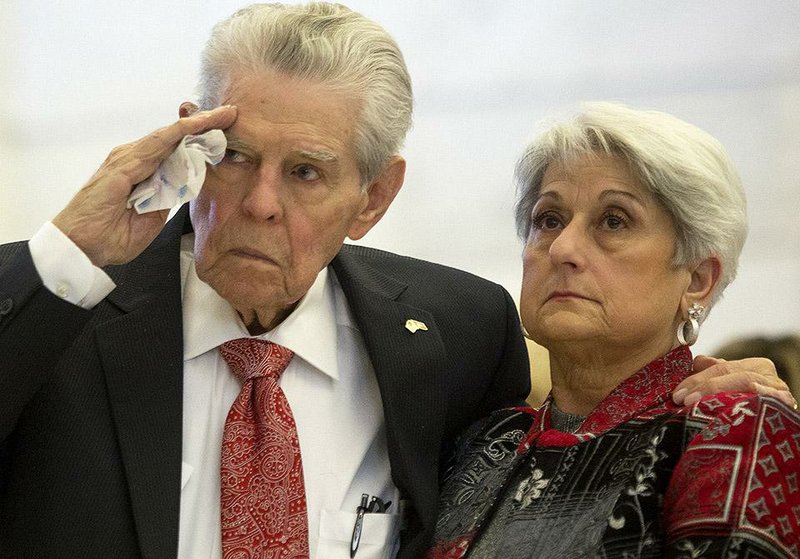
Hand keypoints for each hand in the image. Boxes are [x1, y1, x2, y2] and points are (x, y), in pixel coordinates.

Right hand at [52, 105, 236, 267]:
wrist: (80, 248)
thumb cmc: (110, 236)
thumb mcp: (152, 219)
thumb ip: (167, 200)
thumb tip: (184, 186)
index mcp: (140, 171)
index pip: (174, 149)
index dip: (199, 138)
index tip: (225, 131)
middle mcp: (133, 159)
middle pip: (174, 137)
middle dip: (203, 124)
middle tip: (230, 113)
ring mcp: (126, 159)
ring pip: (168, 135)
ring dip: (196, 124)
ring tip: (222, 115)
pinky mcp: (121, 165)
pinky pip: (155, 144)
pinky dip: (177, 134)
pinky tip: (197, 126)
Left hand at [672, 354, 796, 408]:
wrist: (774, 436)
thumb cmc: (751, 408)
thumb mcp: (733, 386)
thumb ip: (717, 372)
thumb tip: (698, 361)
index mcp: (757, 367)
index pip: (721, 368)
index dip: (696, 379)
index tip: (677, 393)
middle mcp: (770, 378)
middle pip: (731, 375)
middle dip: (702, 385)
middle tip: (680, 398)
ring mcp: (779, 393)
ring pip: (744, 384)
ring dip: (715, 393)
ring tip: (692, 404)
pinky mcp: (783, 408)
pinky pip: (761, 402)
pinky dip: (742, 402)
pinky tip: (727, 407)